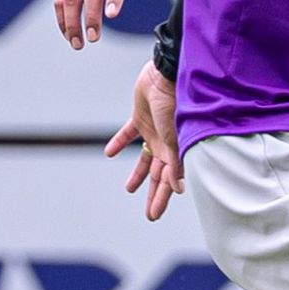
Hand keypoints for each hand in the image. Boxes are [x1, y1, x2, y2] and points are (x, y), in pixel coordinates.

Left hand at [103, 60, 183, 220]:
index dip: (162, 198)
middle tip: (150, 213)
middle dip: (154, 193)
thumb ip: (176, 163)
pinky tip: (109, 153)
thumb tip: (179, 190)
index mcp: (175, 149)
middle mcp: (165, 143)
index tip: (153, 215)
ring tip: (129, 188)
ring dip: (138, 173)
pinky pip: (128, 134)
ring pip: (144, 158)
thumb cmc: (177, 103)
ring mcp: (153, 131)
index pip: (168, 180)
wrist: (167, 74)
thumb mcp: (176, 136)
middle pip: (157, 174)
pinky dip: (119, 143)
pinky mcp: (140, 118)